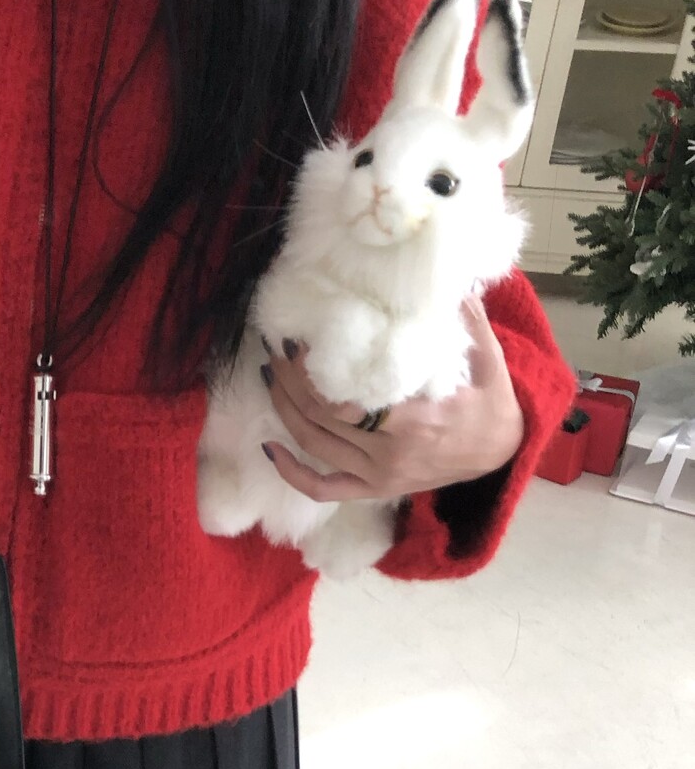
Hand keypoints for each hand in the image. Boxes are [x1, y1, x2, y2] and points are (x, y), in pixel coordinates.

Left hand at [262, 294, 525, 503]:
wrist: (501, 452)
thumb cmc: (490, 401)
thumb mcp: (487, 358)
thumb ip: (465, 320)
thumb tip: (440, 279)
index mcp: (413, 421)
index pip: (346, 399)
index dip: (312, 372)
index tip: (298, 341)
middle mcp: (389, 453)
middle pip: (320, 417)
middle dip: (291, 382)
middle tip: (277, 349)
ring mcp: (377, 475)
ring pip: (314, 444)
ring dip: (284, 410)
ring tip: (271, 376)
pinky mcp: (372, 489)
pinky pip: (322, 488)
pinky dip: (291, 472)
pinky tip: (268, 447)